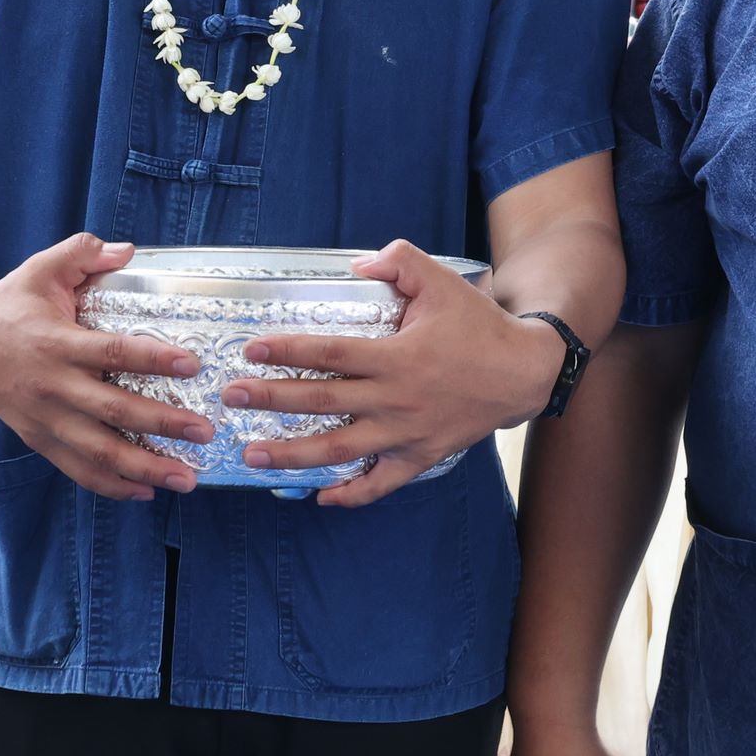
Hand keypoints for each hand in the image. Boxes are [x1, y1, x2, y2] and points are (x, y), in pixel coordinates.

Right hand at [0, 233, 212, 501]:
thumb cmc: (7, 306)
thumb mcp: (39, 269)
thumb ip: (82, 252)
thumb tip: (128, 250)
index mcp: (57, 342)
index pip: (112, 352)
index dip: (153, 358)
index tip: (192, 364)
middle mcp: (52, 386)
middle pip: (113, 411)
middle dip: (162, 423)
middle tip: (204, 431)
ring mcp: (45, 419)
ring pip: (98, 451)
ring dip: (145, 467)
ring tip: (187, 477)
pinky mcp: (39, 440)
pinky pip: (77, 469)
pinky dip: (111, 485)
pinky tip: (146, 491)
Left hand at [222, 239, 566, 507]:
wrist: (523, 372)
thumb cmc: (478, 325)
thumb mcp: (441, 281)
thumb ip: (398, 260)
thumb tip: (358, 263)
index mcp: (396, 356)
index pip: (329, 351)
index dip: (288, 350)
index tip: (252, 351)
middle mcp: (395, 398)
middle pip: (322, 400)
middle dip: (272, 399)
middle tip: (232, 398)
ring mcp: (406, 433)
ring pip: (340, 448)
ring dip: (293, 453)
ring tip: (253, 455)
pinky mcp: (421, 456)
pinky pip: (381, 483)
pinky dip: (350, 494)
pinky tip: (320, 495)